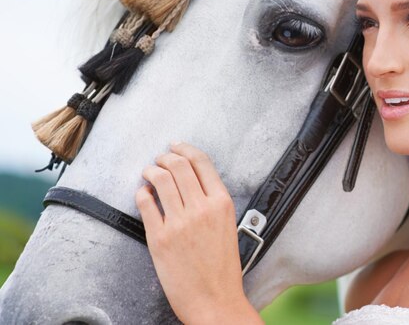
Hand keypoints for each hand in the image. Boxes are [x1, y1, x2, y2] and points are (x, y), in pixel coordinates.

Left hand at [136, 142, 261, 323]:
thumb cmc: (223, 269)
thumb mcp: (227, 227)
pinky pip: (145, 203)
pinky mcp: (159, 238)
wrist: (215, 301)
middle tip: (159, 158)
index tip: (176, 145)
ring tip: (148, 171)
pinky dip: (141, 192)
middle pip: (178, 165)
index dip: (185, 148)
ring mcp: (179, 223)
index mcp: (222, 204)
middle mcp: (201, 208)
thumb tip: (190, 182)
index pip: (201, 162)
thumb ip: (212, 203)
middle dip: (165, 156)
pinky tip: (142, 192)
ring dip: (150, 169)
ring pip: (160, 179)